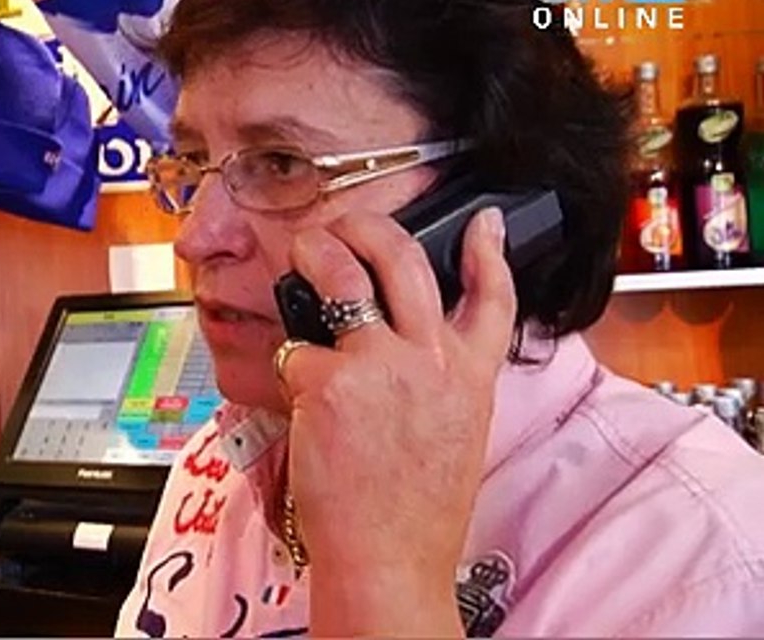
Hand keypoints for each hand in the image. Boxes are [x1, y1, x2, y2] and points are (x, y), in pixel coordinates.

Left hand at [278, 207, 515, 636]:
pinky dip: (290, 363)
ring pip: (343, 278)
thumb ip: (440, 380)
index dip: (487, 250)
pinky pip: (297, 349)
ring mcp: (380, 366)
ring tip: (303, 254)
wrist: (389, 558)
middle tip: (343, 227)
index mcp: (470, 374)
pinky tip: (296, 389)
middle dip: (367, 227)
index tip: (483, 221)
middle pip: (403, 260)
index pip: (491, 295)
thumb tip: (402, 341)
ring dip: (317, 254)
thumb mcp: (455, 433)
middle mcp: (431, 359)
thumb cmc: (414, 511)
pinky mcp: (329, 383)